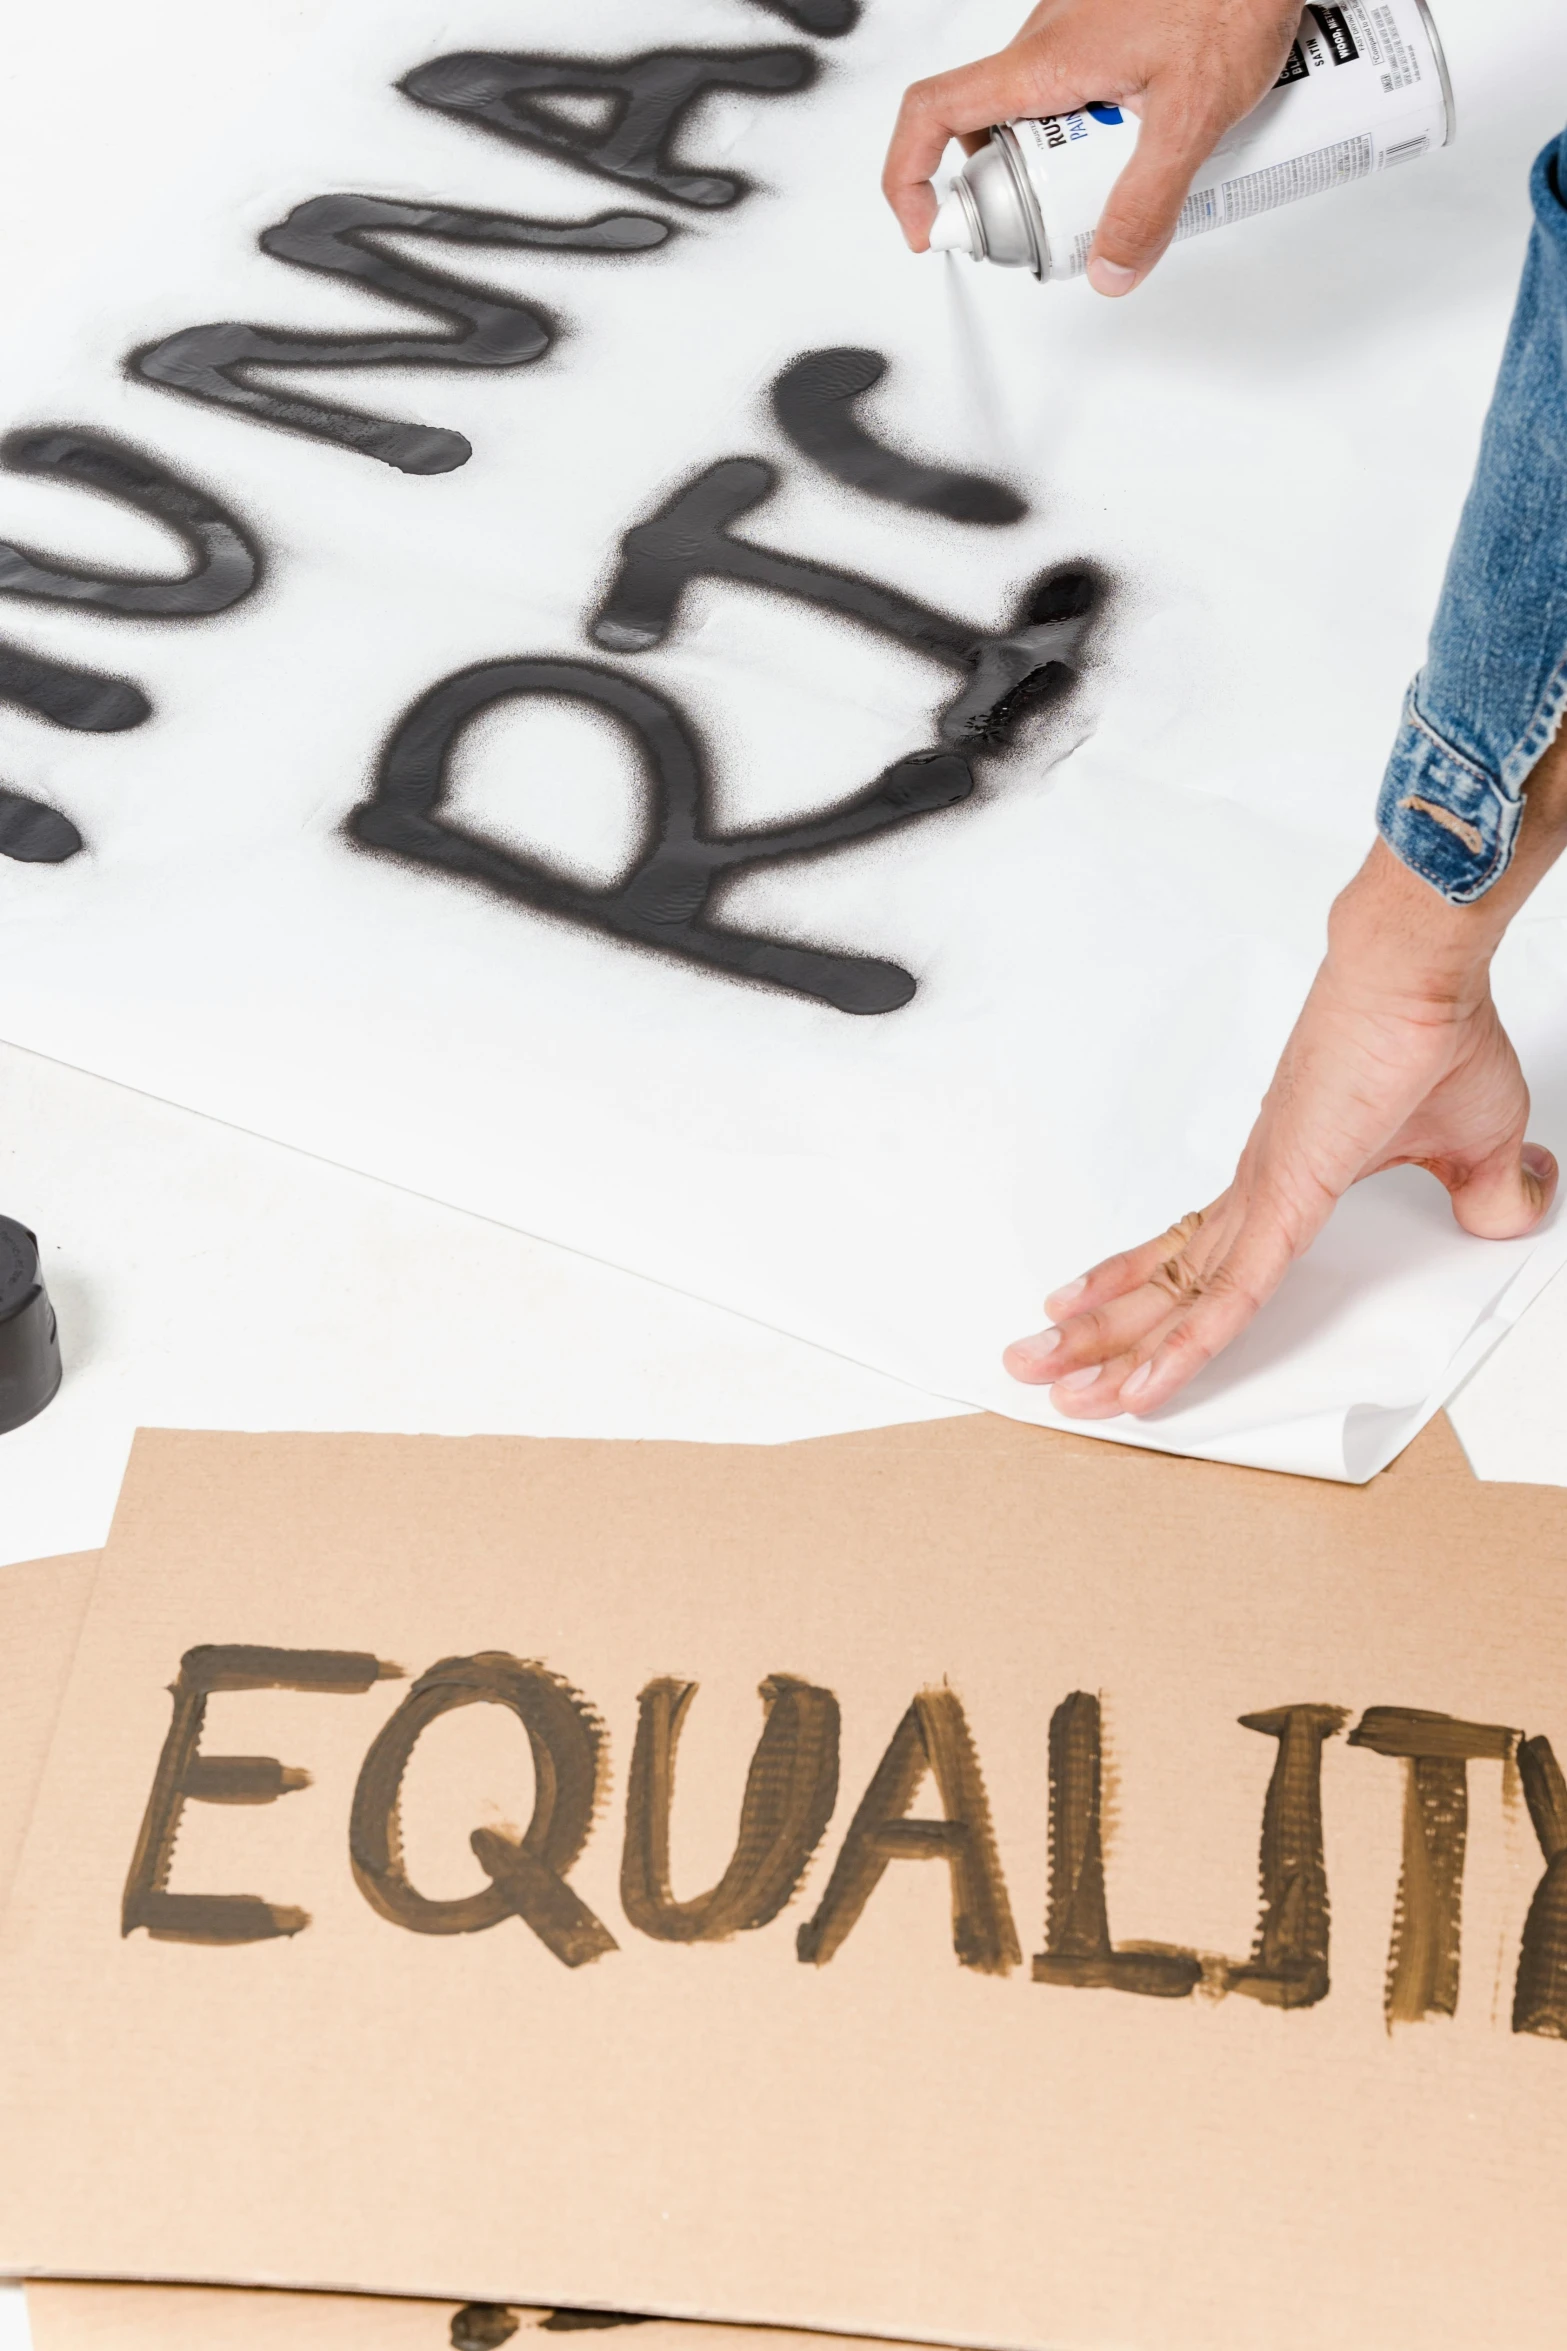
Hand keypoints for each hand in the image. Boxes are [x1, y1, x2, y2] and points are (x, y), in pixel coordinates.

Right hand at [883, 0, 1301, 293]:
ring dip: (1068, 164)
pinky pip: (1077, 95)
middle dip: (1021, 193)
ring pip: (1039, 119)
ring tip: (1129, 176)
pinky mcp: (1104, 31)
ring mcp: (1072, 34)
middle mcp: (1043, 43)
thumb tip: (1111, 267)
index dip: (909, 179)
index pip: (930, 115)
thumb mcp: (1194, 113)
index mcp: (1041, 63)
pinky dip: (1098, 133)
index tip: (930, 228)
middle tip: (1073, 222)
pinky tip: (1155, 138)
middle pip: (989, 135)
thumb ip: (1149, 201)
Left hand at [1004, 838, 1560, 1417]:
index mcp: (1286, 1181)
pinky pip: (1226, 1297)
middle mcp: (1257, 1190)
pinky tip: (1140, 1382)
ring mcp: (1263, 1195)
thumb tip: (1502, 1211)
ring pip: (1174, 1297)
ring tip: (1043, 1374)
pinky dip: (1183, 1346)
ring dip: (1108, 1345)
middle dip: (1096, 1333)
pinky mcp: (1283, 1200)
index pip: (1203, 1260)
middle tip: (1036, 1367)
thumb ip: (1479, 1191)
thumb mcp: (1475, 1142)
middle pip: (1164, 1283)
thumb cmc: (1432, 1034)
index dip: (1155, 1303)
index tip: (1107, 1332)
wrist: (1415, 971)